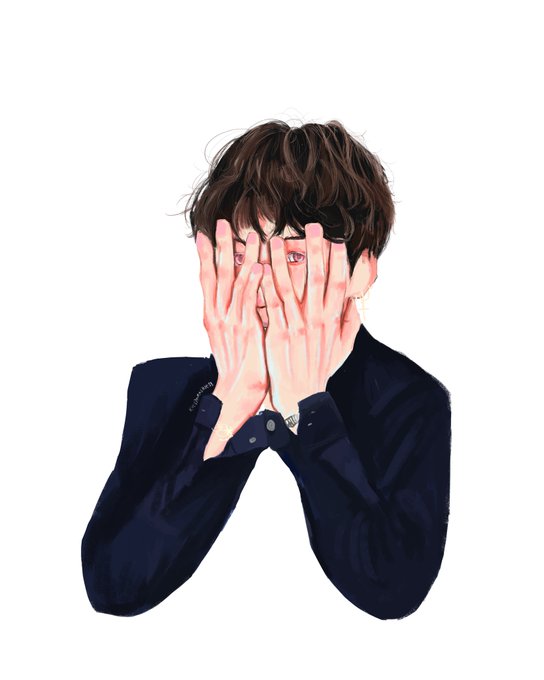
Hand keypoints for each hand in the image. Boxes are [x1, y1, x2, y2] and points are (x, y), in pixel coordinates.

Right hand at [196, 219, 268, 423]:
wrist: (236, 394)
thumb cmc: (237, 368)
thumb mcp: (230, 339)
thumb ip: (235, 316)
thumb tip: (241, 301)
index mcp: (212, 317)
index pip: (206, 280)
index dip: (205, 256)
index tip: (204, 236)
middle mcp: (218, 316)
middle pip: (216, 274)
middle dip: (219, 247)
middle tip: (220, 223)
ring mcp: (231, 322)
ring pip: (234, 282)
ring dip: (242, 257)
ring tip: (250, 235)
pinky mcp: (246, 330)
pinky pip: (250, 301)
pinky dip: (253, 282)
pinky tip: (259, 266)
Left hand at [260, 222, 365, 418]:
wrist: (301, 396)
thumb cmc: (320, 369)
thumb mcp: (343, 347)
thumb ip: (350, 322)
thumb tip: (355, 300)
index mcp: (333, 321)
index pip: (338, 285)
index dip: (339, 262)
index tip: (338, 241)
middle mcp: (316, 320)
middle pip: (317, 279)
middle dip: (315, 251)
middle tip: (312, 226)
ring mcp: (296, 326)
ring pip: (290, 287)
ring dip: (284, 261)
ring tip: (278, 239)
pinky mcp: (278, 333)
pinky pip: (270, 304)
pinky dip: (265, 285)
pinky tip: (260, 267)